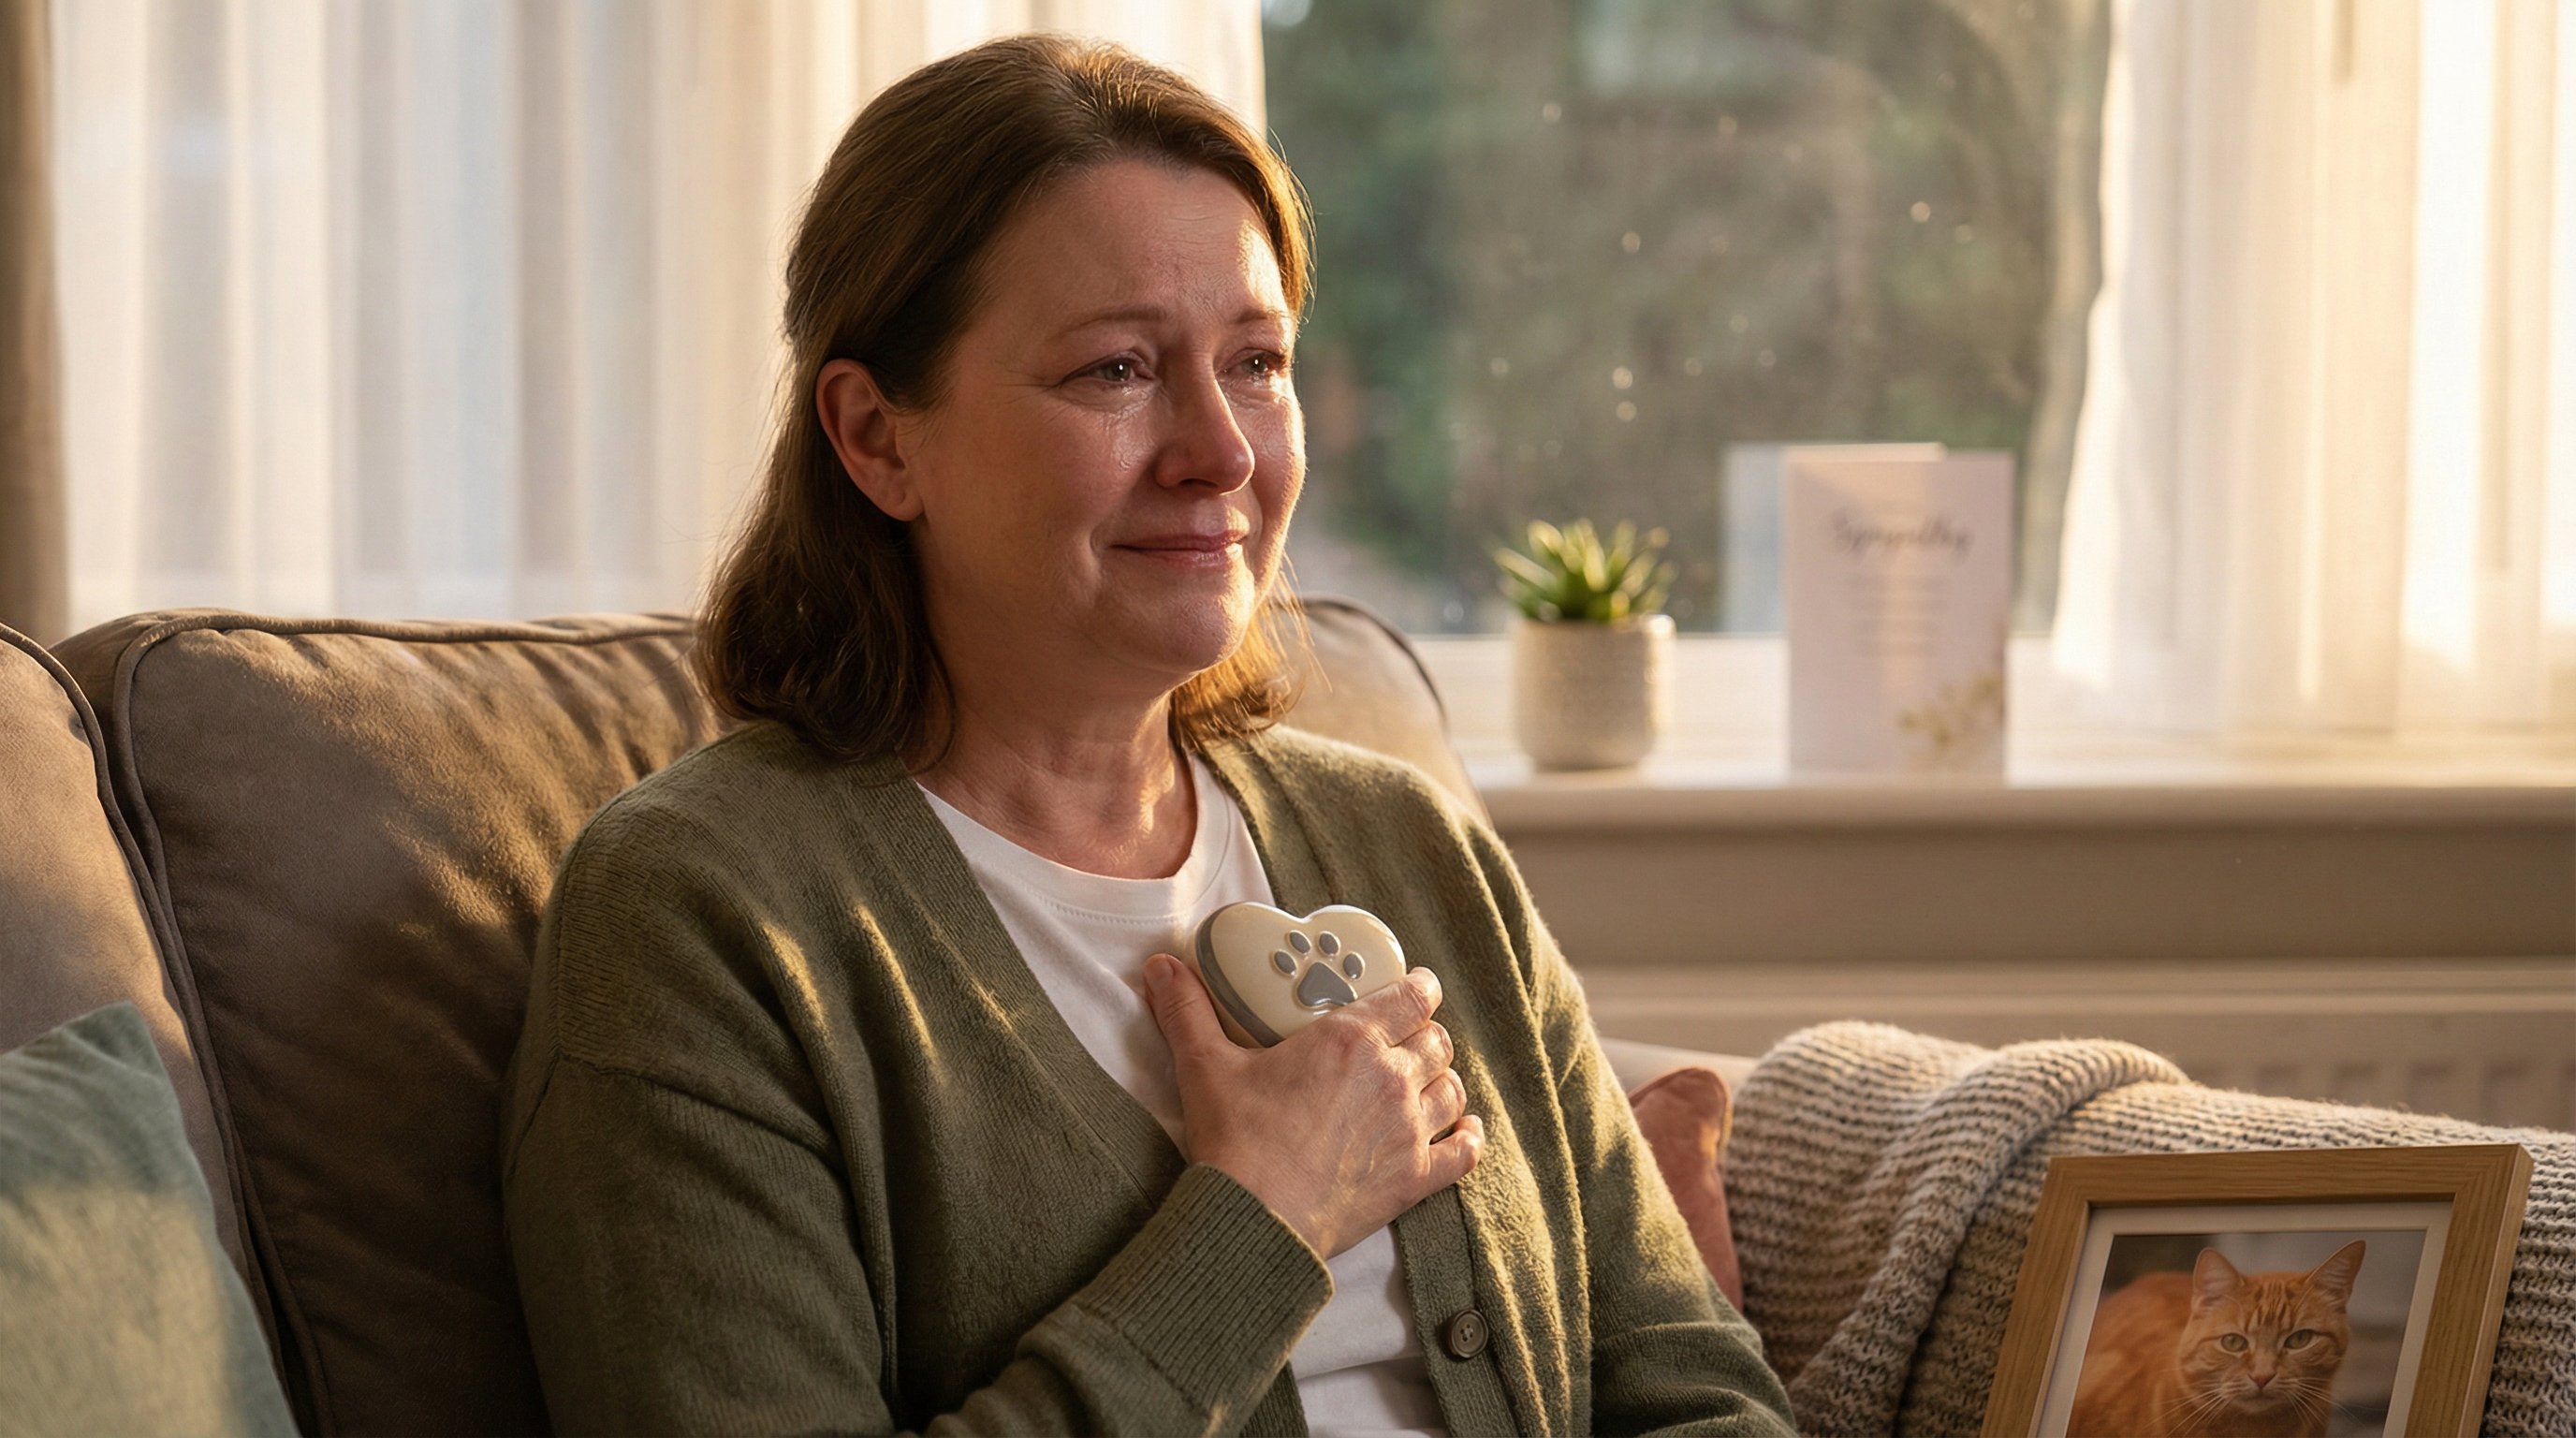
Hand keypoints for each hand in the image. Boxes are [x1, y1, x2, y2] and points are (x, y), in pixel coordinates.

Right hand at [1143, 952, 1483, 1259]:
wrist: (1254, 1219)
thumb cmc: (1234, 1141)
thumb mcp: (1204, 1066)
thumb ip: (1186, 1011)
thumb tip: (1160, 967)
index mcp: (1350, 1039)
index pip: (1412, 997)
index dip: (1420, 987)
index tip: (1416, 986)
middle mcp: (1391, 1077)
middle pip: (1435, 1041)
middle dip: (1424, 1035)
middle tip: (1405, 1038)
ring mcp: (1409, 1130)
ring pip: (1452, 1089)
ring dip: (1442, 1081)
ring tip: (1425, 1082)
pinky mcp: (1415, 1178)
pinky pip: (1465, 1151)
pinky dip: (1469, 1137)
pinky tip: (1465, 1131)